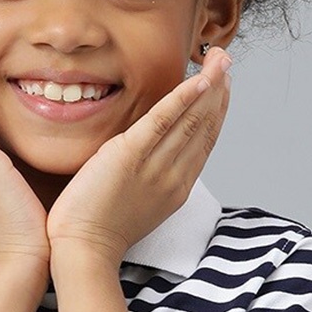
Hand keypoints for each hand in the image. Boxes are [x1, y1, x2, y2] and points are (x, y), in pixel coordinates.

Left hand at [46, 48, 231, 266]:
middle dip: (219, 91)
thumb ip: (148, 179)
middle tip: (226, 61)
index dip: (216, 112)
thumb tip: (147, 157)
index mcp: (175, 188)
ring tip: (220, 60)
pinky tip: (199, 80)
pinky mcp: (130, 156)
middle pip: (203, 127)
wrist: (84, 251)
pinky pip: (164, 121)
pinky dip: (184, 98)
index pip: (203, 143)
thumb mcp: (136, 205)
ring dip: (209, 86)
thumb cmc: (99, 233)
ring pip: (191, 120)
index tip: (223, 88)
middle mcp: (173, 176)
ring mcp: (154, 166)